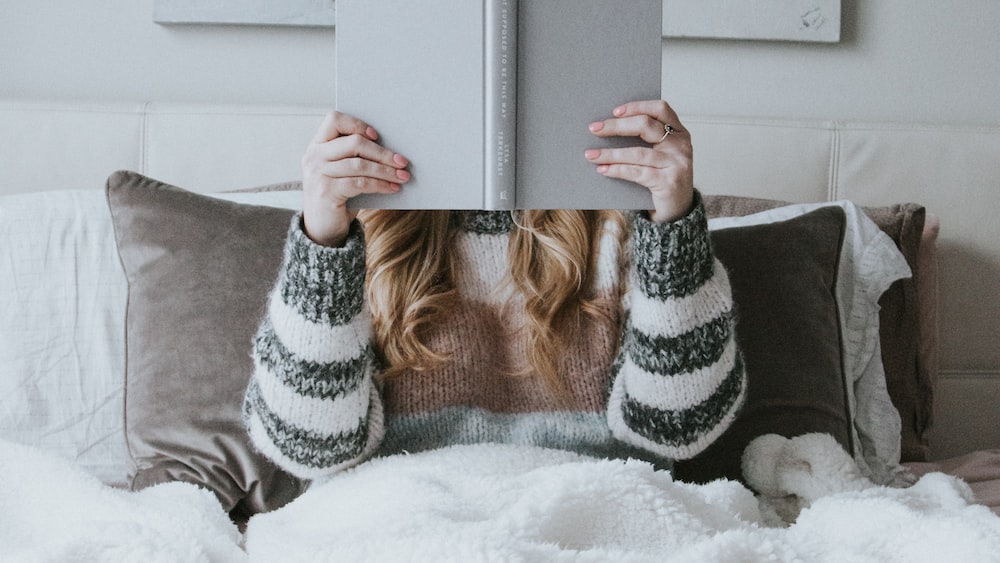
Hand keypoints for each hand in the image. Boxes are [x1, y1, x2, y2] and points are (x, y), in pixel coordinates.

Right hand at [301, 111, 410, 245]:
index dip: (357, 124)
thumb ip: (355, 157)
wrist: (322, 229)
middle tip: (402, 161)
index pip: (334, 120)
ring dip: (386, 170)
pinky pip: (360, 183)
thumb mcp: (342, 172)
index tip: (376, 135)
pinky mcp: (326, 192)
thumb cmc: (338, 196)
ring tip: (402, 176)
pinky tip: (392, 188)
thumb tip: (392, 151)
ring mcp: (318, 174)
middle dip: (382, 152)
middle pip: (354, 142)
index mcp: (317, 145)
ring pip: (360, 164)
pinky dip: (380, 185)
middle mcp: (314, 156)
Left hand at [585, 100, 693, 222]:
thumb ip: (645, 140)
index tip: (614, 111)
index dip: (637, 106)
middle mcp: (681, 145)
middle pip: (646, 126)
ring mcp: (677, 163)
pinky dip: (617, 170)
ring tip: (591, 154)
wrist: (679, 208)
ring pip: (637, 153)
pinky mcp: (668, 182)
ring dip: (610, 153)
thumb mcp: (660, 154)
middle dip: (616, 126)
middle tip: (594, 129)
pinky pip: (637, 173)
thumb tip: (607, 128)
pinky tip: (603, 169)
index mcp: (679, 132)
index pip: (660, 109)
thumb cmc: (663, 176)